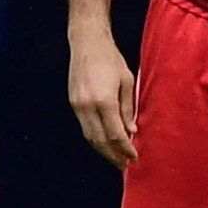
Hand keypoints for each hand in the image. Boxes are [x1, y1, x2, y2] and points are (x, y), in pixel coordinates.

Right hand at [69, 30, 138, 169]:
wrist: (87, 43)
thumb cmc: (111, 59)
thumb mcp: (127, 81)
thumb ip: (127, 108)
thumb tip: (131, 131)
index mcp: (104, 100)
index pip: (115, 134)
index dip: (125, 148)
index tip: (134, 156)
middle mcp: (87, 105)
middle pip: (100, 140)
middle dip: (113, 155)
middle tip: (125, 165)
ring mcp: (78, 105)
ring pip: (90, 136)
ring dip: (103, 150)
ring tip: (116, 158)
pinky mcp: (73, 103)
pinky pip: (84, 127)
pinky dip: (95, 138)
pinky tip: (105, 142)